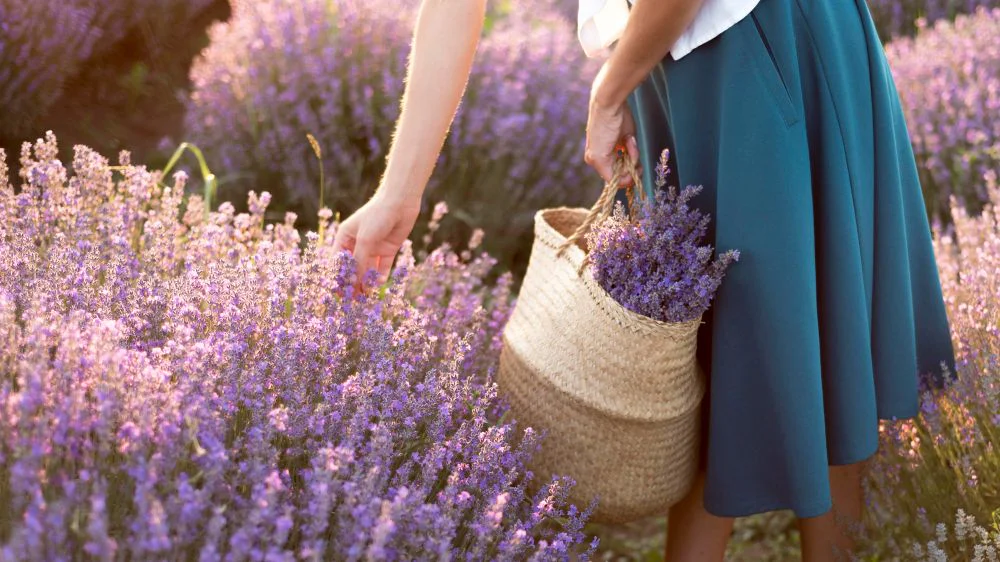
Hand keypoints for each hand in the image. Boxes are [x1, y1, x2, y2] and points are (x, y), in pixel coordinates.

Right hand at [331, 191, 421, 293]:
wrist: (401, 202)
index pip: (338, 262)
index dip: (337, 278)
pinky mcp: (388, 249)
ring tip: (366, 298)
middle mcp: (358, 244)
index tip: (338, 293)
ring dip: (366, 283)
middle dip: (352, 284)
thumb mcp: (365, 239)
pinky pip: (382, 267)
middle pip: (353, 268)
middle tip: (352, 301)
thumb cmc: (377, 215)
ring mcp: (373, 247)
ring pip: (367, 270)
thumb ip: (359, 262)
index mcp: (345, 238)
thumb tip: (353, 284)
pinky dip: (380, 276)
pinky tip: (379, 284)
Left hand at [585, 61, 640, 185]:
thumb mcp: (625, 138)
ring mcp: (593, 160)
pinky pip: (616, 176)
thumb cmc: (618, 115)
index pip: (614, 172)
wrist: (608, 102)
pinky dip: (628, 163)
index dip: (628, 171)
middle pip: (617, 176)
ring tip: (629, 141)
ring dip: (631, 162)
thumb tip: (634, 171)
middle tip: (634, 148)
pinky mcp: (597, 159)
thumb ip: (627, 155)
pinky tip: (628, 143)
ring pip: (618, 176)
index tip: (637, 164)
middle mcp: (593, 159)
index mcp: (598, 152)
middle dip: (631, 168)